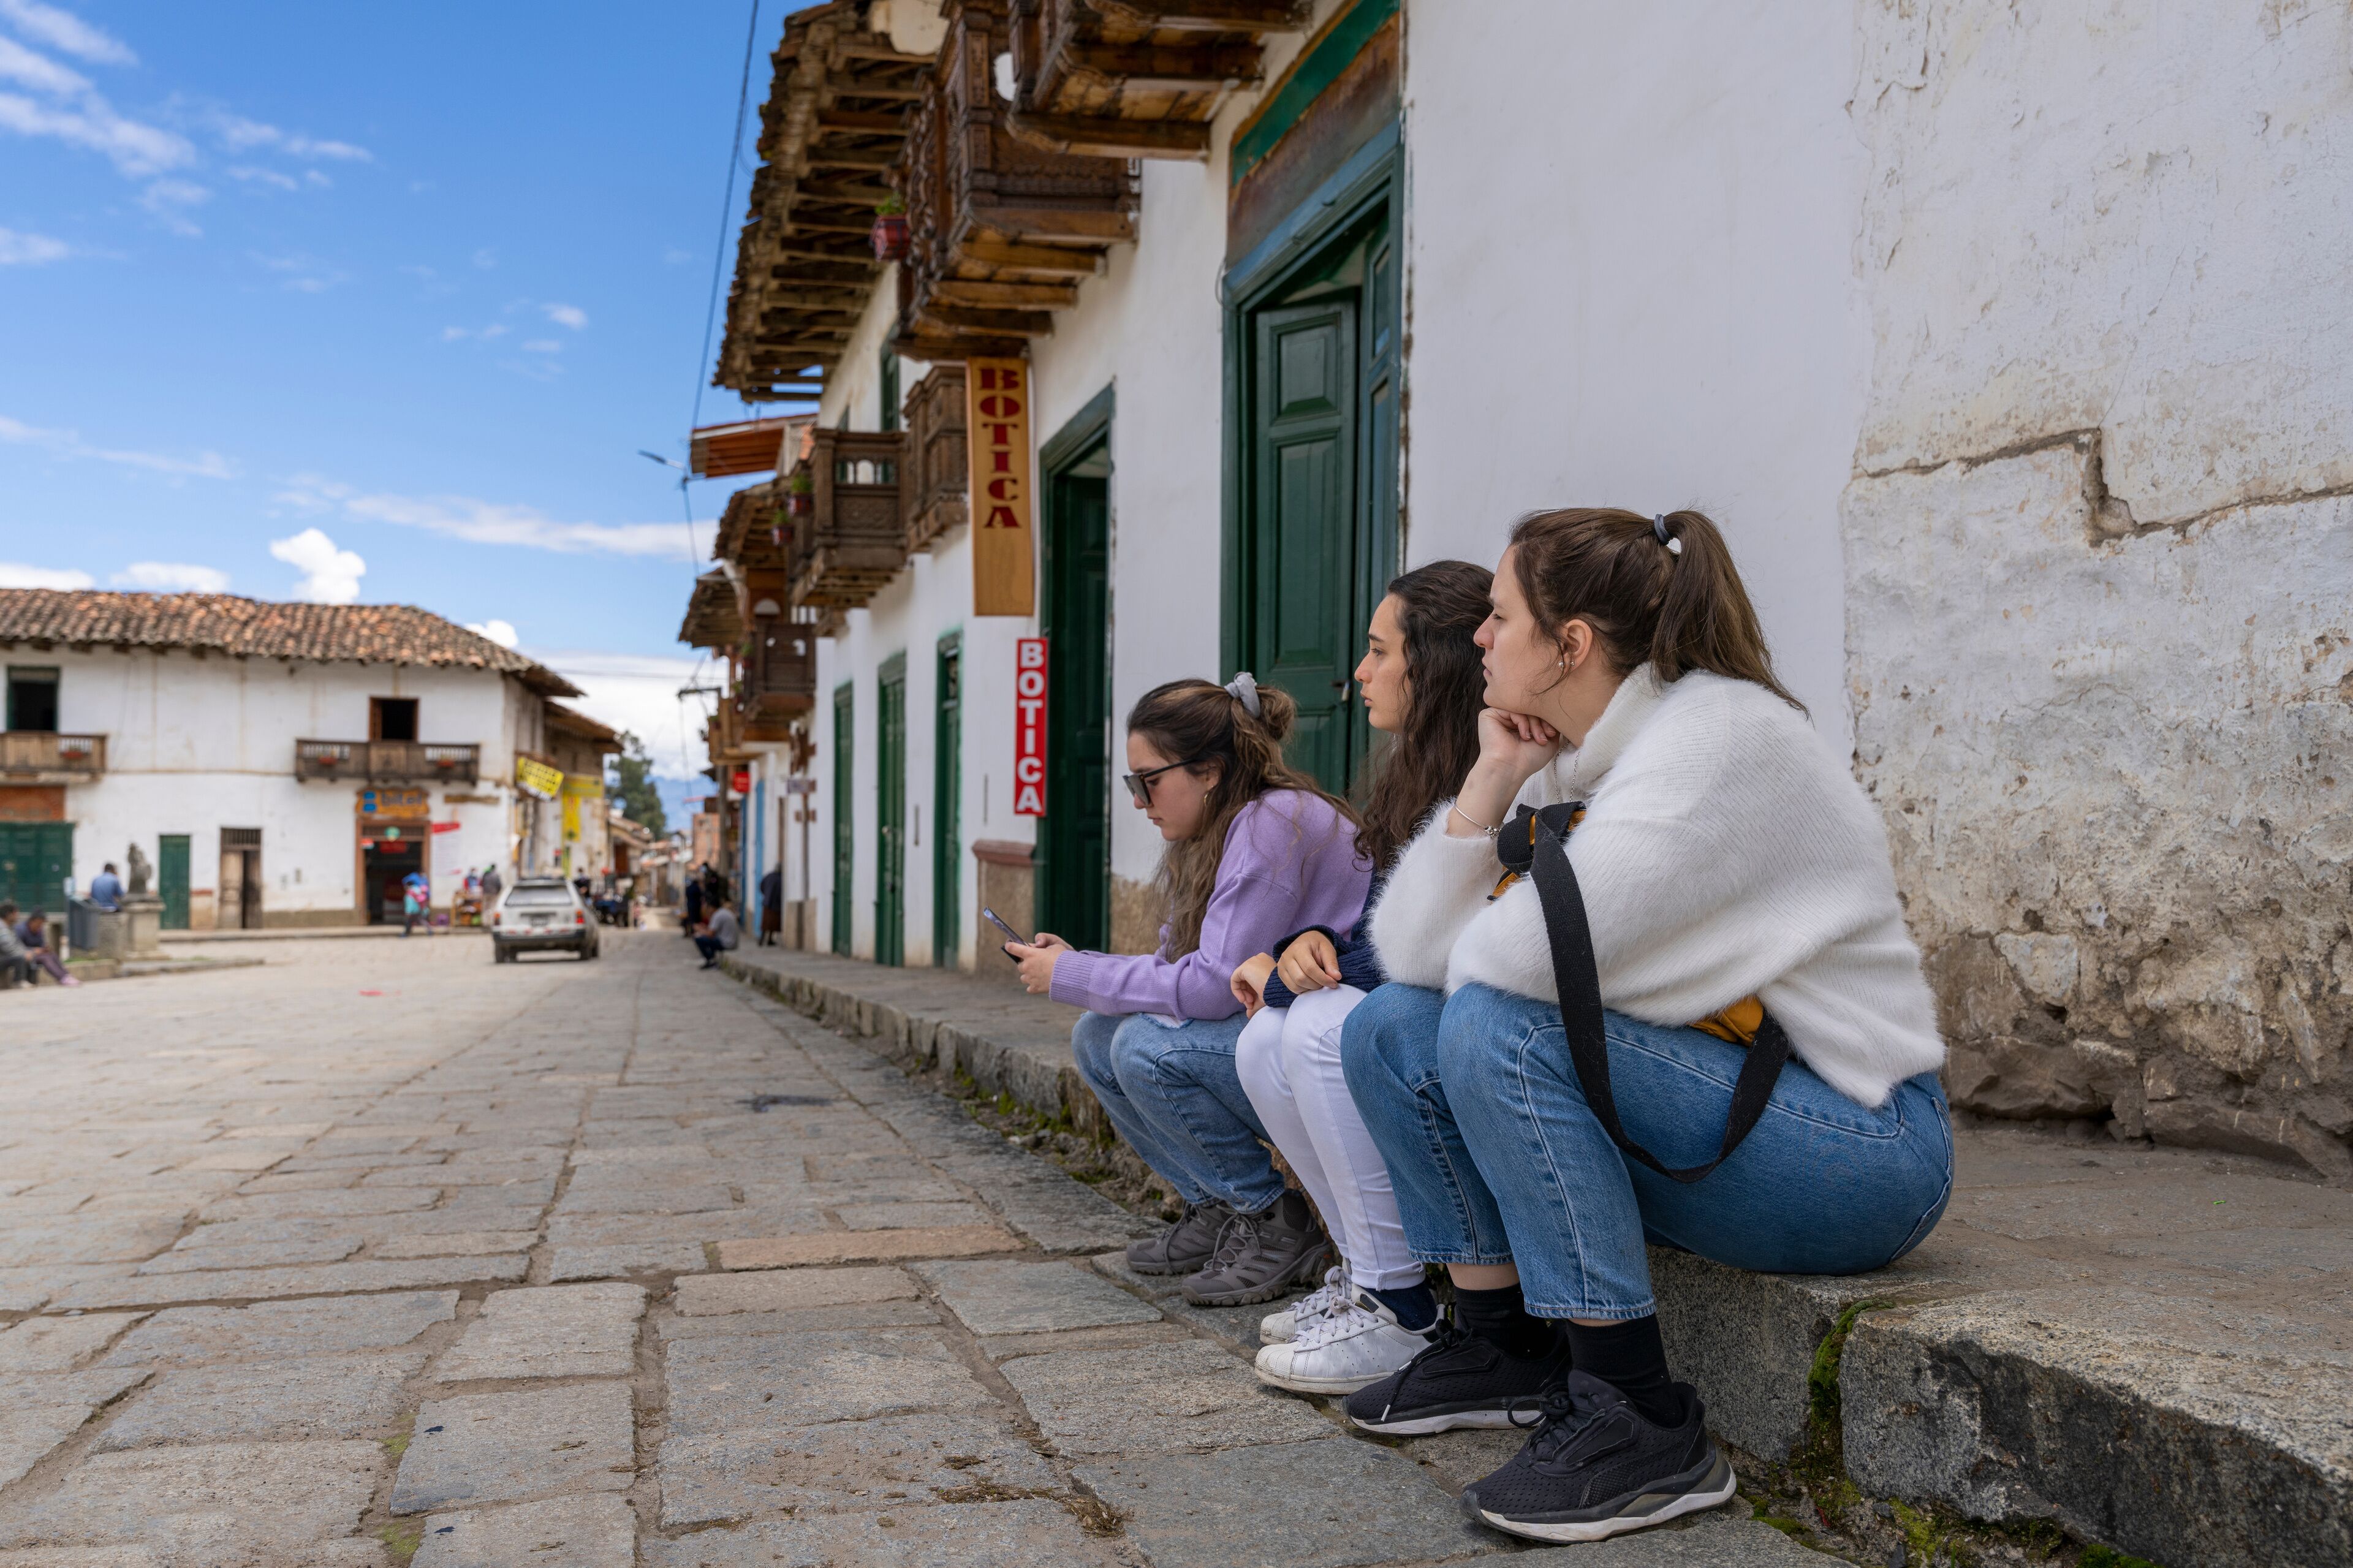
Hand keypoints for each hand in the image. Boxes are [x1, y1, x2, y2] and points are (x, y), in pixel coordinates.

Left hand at [1007, 932, 1070, 994]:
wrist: (1071, 975)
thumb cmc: (1064, 957)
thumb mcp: (1055, 943)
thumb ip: (1043, 941)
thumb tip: (1035, 945)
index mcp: (1030, 953)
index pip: (1012, 947)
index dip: (1010, 945)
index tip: (1010, 945)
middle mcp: (1027, 966)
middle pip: (1020, 965)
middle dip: (1026, 963)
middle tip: (1038, 962)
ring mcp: (1030, 978)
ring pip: (1023, 977)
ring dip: (1029, 975)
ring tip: (1041, 973)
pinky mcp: (1035, 988)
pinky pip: (1030, 987)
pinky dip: (1034, 985)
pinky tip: (1043, 982)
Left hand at [1230, 952, 1275, 1014]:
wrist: (1280, 989)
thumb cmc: (1278, 992)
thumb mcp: (1266, 996)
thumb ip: (1256, 1003)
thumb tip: (1248, 1014)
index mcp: (1266, 963)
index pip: (1253, 978)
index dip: (1252, 992)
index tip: (1254, 1002)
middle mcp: (1259, 959)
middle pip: (1246, 979)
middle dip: (1247, 994)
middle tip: (1251, 1005)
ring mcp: (1251, 961)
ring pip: (1240, 979)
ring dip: (1243, 994)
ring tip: (1250, 1003)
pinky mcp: (1245, 967)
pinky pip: (1234, 979)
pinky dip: (1236, 991)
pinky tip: (1243, 999)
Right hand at [1275, 930, 1340, 994]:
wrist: (1305, 942)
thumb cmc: (1317, 945)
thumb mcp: (1327, 949)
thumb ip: (1332, 963)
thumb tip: (1336, 977)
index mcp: (1298, 948)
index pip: (1309, 968)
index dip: (1323, 979)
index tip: (1334, 983)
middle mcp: (1286, 957)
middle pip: (1301, 979)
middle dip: (1317, 985)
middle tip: (1326, 983)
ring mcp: (1281, 966)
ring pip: (1295, 986)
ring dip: (1310, 988)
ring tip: (1318, 982)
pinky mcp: (1281, 974)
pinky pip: (1292, 988)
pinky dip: (1303, 989)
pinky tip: (1311, 983)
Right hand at [1450, 708, 1561, 834]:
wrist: (1511, 769)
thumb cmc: (1528, 759)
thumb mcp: (1549, 739)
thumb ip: (1551, 723)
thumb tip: (1557, 709)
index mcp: (1519, 724)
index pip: (1535, 711)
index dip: (1547, 719)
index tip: (1552, 734)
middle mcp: (1508, 719)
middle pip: (1530, 708)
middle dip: (1542, 721)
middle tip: (1547, 736)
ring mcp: (1499, 716)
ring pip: (1522, 707)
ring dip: (1534, 724)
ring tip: (1537, 739)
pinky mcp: (1489, 714)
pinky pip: (1511, 708)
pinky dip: (1522, 721)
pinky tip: (1524, 736)